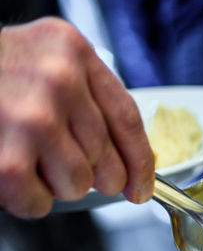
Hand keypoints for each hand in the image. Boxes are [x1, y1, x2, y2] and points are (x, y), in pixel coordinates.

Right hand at [0, 17, 153, 218]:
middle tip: (58, 164)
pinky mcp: (8, 158)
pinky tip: (11, 175)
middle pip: (107, 160)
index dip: (141, 164)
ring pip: (78, 184)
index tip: (141, 189)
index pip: (128, 119)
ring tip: (26, 158)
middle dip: (91, 177)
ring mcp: (32, 117)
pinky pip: (40, 201)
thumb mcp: (41, 59)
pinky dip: (28, 201)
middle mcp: (58, 78)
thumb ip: (83, 94)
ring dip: (55, 185)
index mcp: (71, 49)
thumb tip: (127, 162)